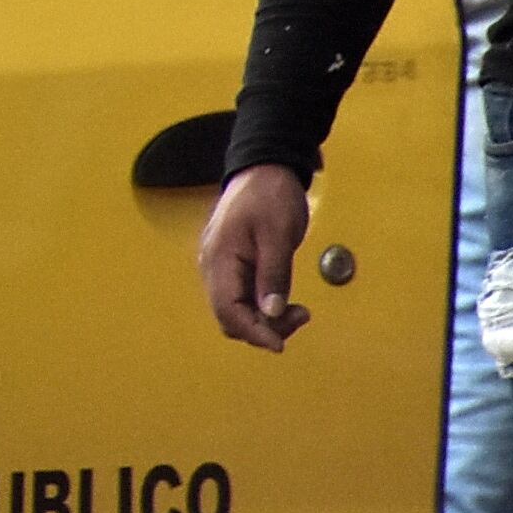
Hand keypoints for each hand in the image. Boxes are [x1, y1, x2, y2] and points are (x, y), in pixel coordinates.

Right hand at [200, 165, 313, 350]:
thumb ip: (274, 275)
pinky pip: (241, 297)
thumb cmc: (270, 196)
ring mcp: (220, 265)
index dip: (254, 332)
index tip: (281, 344)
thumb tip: (271, 312)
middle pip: (229, 316)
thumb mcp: (279, 235)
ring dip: (264, 319)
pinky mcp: (231, 264)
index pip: (228, 310)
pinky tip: (285, 300)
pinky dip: (262, 307)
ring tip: (299, 310)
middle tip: (300, 316)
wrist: (263, 168)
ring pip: (235, 310)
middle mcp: (213, 265)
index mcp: (220, 257)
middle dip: (262, 328)